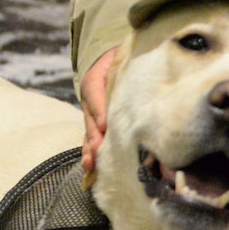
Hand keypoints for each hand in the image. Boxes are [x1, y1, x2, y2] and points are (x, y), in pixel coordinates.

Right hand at [79, 47, 117, 174]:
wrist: (112, 62)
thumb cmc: (120, 63)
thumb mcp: (120, 60)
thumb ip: (123, 69)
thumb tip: (138, 76)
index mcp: (94, 81)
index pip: (94, 94)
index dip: (99, 110)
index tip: (104, 126)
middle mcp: (91, 101)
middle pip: (90, 120)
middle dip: (94, 138)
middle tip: (96, 151)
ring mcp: (93, 115)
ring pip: (90, 134)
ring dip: (90, 150)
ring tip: (90, 165)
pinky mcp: (97, 126)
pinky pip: (94, 140)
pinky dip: (93, 154)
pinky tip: (92, 169)